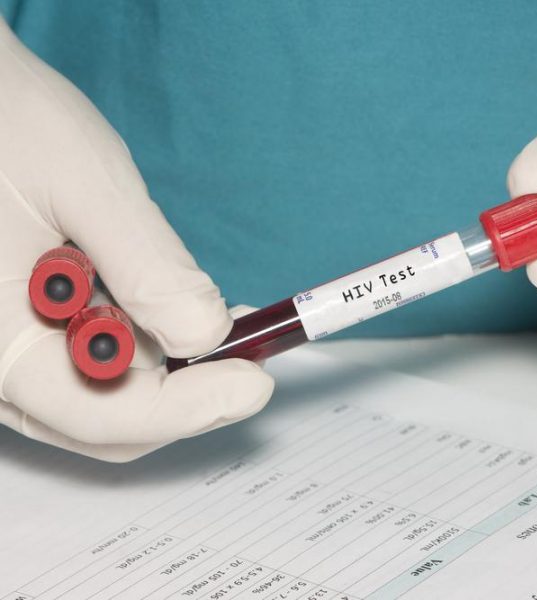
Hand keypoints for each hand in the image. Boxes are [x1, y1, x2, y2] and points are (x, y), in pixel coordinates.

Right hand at [0, 18, 272, 461]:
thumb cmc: (9, 122)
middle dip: (188, 396)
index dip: (189, 409)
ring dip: (174, 374)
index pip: (102, 415)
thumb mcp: (84, 185)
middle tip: (248, 356)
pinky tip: (180, 313)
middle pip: (108, 421)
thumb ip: (146, 266)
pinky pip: (97, 366)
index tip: (253, 382)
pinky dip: (148, 350)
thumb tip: (207, 335)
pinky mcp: (32, 332)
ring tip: (226, 327)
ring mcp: (13, 351)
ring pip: (107, 399)